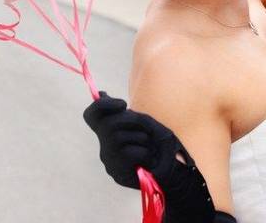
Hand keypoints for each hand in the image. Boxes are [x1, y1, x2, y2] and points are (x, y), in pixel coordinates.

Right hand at [84, 93, 222, 221]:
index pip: (91, 115)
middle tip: (147, 129)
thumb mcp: (144, 123)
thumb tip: (101, 94)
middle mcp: (105, 145)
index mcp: (111, 131)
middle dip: (132, 121)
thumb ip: (125, 113)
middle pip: (108, 124)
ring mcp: (109, 159)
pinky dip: (145, 153)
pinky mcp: (117, 171)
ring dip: (142, 139)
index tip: (123, 104)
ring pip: (119, 138)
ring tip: (149, 148)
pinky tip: (148, 160)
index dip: (101, 105)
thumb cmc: (159, 145)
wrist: (174, 170)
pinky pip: (129, 153)